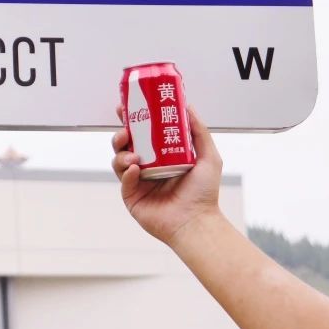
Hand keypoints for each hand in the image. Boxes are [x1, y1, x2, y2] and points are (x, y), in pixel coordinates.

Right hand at [111, 105, 224, 245]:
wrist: (196, 221)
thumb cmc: (204, 193)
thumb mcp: (208, 156)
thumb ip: (198, 131)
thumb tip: (188, 106)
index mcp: (161, 156)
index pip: (142, 134)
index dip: (133, 121)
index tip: (126, 108)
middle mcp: (147, 167)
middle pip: (125, 145)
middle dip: (121, 134)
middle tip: (125, 131)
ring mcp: (137, 182)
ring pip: (119, 160)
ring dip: (122, 153)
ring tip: (133, 155)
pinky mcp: (131, 196)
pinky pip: (123, 180)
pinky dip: (127, 173)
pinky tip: (136, 170)